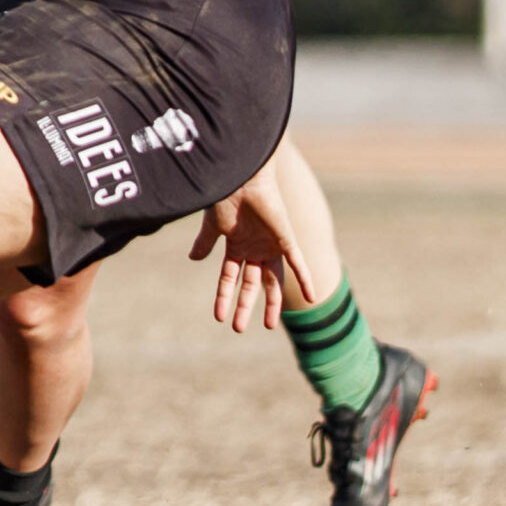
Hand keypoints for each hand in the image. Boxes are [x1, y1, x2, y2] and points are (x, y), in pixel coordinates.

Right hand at [186, 168, 320, 332]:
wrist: (241, 177)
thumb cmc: (225, 196)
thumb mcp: (212, 226)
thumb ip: (205, 244)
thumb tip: (193, 259)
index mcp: (236, 246)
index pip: (230, 278)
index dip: (224, 297)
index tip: (219, 317)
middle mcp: (254, 249)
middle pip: (250, 284)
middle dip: (244, 306)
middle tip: (238, 328)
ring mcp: (270, 246)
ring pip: (272, 281)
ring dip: (272, 302)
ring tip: (269, 325)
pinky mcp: (286, 239)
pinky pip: (298, 264)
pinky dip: (305, 279)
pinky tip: (311, 297)